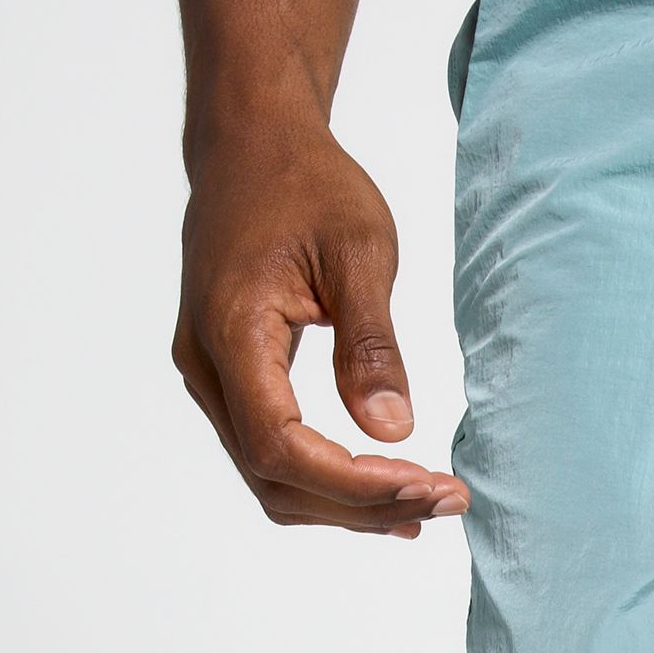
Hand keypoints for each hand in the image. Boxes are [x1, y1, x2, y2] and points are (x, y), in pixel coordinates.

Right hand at [173, 125, 468, 537]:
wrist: (253, 144)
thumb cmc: (306, 185)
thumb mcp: (359, 253)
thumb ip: (372, 345)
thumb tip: (394, 429)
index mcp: (232, 333)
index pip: (281, 446)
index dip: (354, 483)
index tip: (427, 484)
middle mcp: (207, 366)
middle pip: (274, 476)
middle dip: (361, 505)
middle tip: (446, 503)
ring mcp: (212, 374)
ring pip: (268, 474)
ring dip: (346, 503)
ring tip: (425, 508)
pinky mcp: (230, 374)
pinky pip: (270, 448)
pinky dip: (327, 479)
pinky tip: (385, 487)